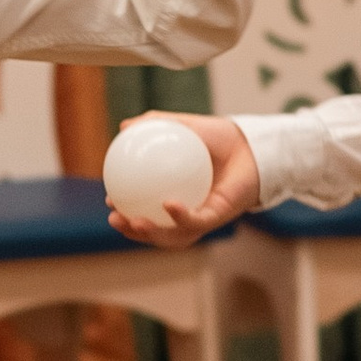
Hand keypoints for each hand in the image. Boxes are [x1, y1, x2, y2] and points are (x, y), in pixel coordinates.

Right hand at [106, 112, 260, 244]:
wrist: (250, 143)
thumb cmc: (218, 137)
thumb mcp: (182, 126)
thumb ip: (155, 124)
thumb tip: (123, 127)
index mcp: (175, 197)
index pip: (145, 212)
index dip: (126, 212)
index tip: (109, 200)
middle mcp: (188, 212)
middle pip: (156, 232)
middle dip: (132, 232)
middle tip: (114, 218)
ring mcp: (203, 217)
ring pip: (174, 236)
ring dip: (152, 234)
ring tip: (135, 222)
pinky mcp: (220, 216)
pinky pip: (197, 220)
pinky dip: (180, 216)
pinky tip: (167, 204)